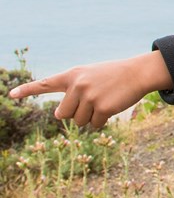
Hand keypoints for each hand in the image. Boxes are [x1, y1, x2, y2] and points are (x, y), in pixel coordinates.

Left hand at [9, 51, 172, 128]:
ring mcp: (89, 97)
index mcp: (73, 75)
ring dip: (91, 116)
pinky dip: (102, 120)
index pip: (45, 83)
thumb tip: (61, 116)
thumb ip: (72, 90)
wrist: (137, 72)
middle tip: (92, 100)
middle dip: (76, 113)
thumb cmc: (112, 75)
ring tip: (104, 100)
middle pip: (63, 115)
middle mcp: (78, 85)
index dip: (27, 90)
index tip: (11, 94)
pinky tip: (112, 106)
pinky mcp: (102, 108)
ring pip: (79, 122)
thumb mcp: (90, 76)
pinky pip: (94, 125)